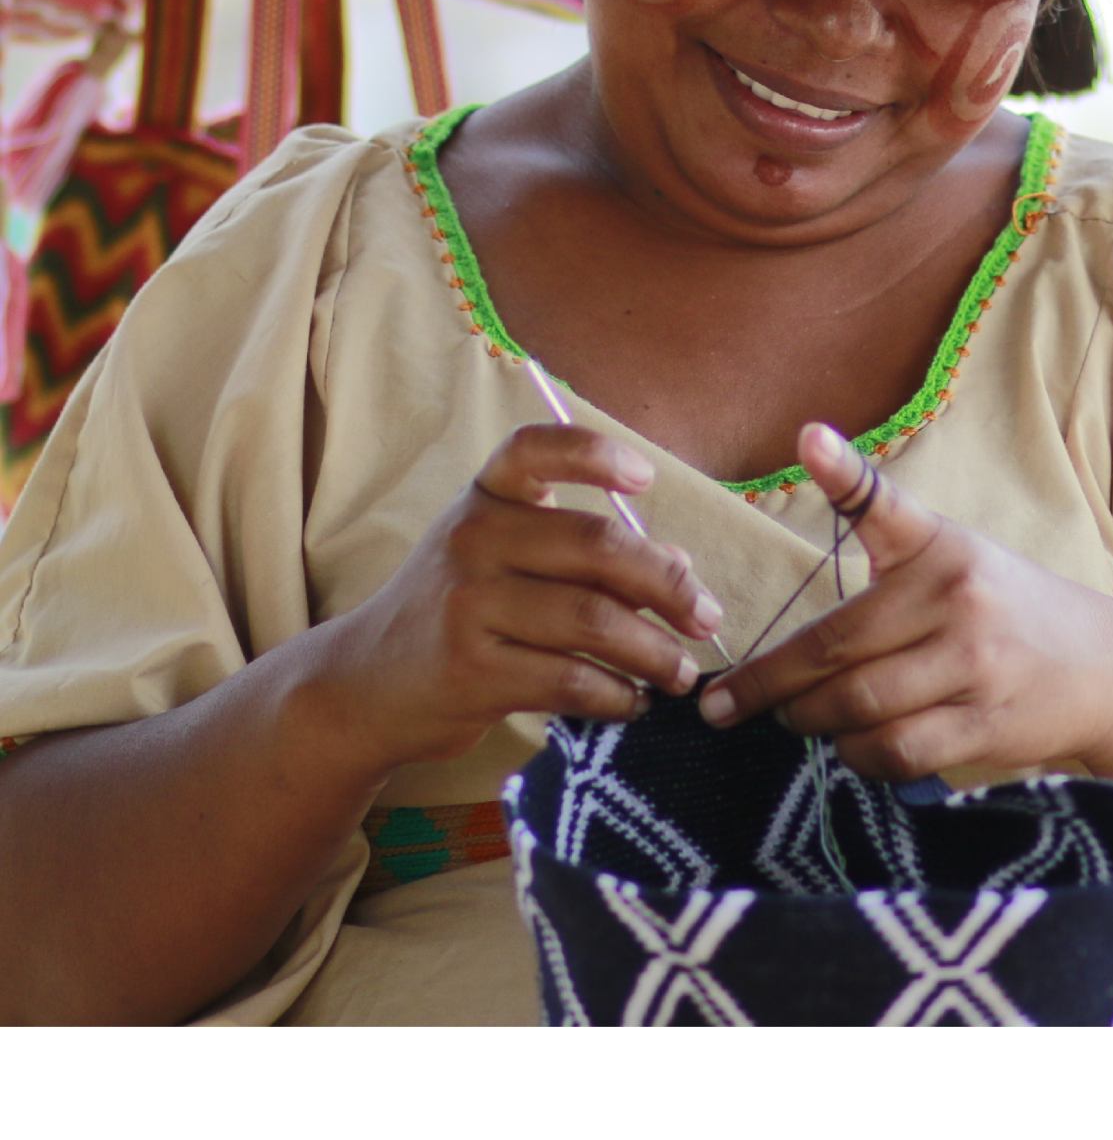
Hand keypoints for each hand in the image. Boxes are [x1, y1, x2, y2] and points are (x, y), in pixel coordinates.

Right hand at [321, 424, 723, 772]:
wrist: (366, 683)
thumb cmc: (458, 610)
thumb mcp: (505, 561)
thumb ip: (584, 556)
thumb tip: (682, 567)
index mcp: (485, 497)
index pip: (534, 450)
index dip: (594, 455)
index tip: (645, 479)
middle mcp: (472, 539)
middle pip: (594, 545)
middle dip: (667, 584)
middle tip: (707, 617)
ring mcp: (468, 604)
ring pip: (592, 620)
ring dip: (654, 651)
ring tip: (681, 672)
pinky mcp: (471, 671)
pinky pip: (569, 680)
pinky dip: (616, 695)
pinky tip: (634, 701)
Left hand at [698, 423, 1112, 778]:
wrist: (1106, 667)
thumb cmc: (1002, 605)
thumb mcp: (951, 551)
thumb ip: (880, 530)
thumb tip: (808, 464)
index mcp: (942, 548)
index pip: (884, 506)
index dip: (844, 471)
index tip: (809, 438)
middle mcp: (958, 601)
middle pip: (836, 649)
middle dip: (768, 684)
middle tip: (726, 702)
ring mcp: (975, 667)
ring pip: (859, 707)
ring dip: (811, 722)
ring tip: (793, 719)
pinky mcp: (986, 726)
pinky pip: (897, 752)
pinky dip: (858, 756)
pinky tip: (848, 746)